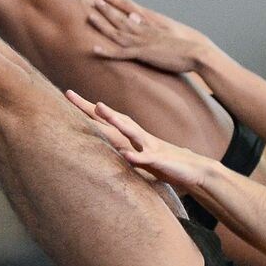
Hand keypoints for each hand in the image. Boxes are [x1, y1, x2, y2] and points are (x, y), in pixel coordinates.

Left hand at [65, 90, 211, 190]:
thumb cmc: (168, 165)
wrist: (197, 170)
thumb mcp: (143, 158)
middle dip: (93, 108)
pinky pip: (146, 159)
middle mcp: (140, 137)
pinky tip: (126, 156)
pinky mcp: (160, 161)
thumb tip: (113, 153)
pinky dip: (136, 157)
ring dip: (115, 120)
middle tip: (70, 95)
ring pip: (130, 131)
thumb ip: (128, 153)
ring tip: (100, 109)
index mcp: (134, 137)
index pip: (108, 121)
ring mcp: (150, 147)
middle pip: (114, 118)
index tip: (67, 96)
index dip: (87, 109)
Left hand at [84, 0, 214, 73]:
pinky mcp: (144, 53)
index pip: (126, 5)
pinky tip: (94, 49)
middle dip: (104, 3)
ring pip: (118, 30)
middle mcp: (143, 28)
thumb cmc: (183, 46)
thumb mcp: (164, 33)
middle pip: (120, 13)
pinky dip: (108, 51)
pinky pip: (122, 53)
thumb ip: (148, 28)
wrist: (197, 52)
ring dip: (103, 22)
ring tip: (89, 14)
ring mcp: (143, 40)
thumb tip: (134, 18)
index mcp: (148, 22)